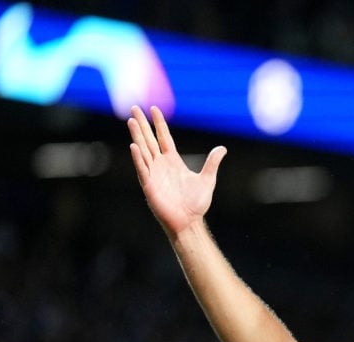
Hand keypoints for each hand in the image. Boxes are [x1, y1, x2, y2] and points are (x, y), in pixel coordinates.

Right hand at [127, 105, 226, 238]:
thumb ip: (212, 163)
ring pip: (143, 150)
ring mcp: (153, 174)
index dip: (159, 124)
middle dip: (142, 124)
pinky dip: (138, 158)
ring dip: (137, 136)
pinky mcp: (149, 185)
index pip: (164, 138)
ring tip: (131, 121)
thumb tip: (222, 148)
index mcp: (173, 161)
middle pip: (149, 140)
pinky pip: (143, 169)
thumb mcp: (207, 179)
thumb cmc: (196, 203)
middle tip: (134, 108)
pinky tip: (135, 146)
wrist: (189, 221)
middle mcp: (161, 165)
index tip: (154, 109)